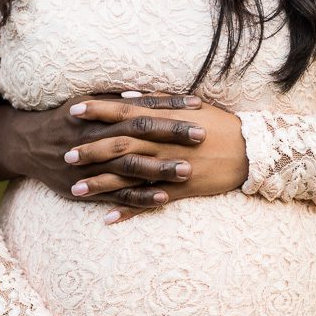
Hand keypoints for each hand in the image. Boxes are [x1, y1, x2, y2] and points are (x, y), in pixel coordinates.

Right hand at [0, 93, 205, 193]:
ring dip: (160, 169)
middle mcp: (99, 137)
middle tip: (202, 135)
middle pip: (140, 134)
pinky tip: (164, 199)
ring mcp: (95, 164)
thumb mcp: (87, 101)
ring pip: (132, 166)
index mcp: (102, 114)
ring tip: (188, 170)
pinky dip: (141, 197)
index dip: (169, 105)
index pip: (142, 107)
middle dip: (171, 134)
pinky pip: (119, 194)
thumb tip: (146, 91)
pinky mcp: (91, 187)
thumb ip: (116, 98)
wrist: (27, 145)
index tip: (197, 104)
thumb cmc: (64, 120)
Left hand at [65, 94, 248, 222]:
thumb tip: (126, 97)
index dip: (98, 111)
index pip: (124, 113)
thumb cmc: (219, 124)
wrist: (250, 151)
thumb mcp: (189, 106)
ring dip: (101, 184)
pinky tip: (108, 218)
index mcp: (164, 121)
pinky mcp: (179, 190)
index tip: (73, 110)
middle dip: (91, 150)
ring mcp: (170, 168)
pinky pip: (149, 202)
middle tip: (65, 155)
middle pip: (120, 146)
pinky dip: (129, 210)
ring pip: (129, 178)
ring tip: (75, 190)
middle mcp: (163, 144)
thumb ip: (156, 101)